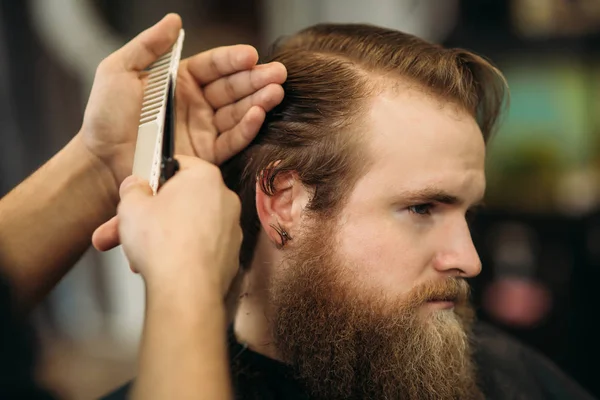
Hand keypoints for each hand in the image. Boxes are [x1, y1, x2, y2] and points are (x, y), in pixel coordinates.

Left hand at [78, 13, 285, 192]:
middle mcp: (196, 104)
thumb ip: (149, 45)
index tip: (251, 55)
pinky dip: (246, 128)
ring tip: (276, 92)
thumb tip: (175, 19)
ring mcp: (203, 129)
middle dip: (256, 79)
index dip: (233, 60)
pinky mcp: (206, 155)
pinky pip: (231, 139)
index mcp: (180, 81)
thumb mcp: (119, 70)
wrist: (101, 160)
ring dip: (258, 101)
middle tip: (278, 73)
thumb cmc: (105, 115)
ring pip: (237, 112)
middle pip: (233, 87)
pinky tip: (258, 115)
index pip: (214, 66)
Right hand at [116, 156, 241, 295]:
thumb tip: (135, 185)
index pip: (179, 164)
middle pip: (182, 200)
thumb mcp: (131, 206)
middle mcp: (225, 199)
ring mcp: (231, 229)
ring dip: (161, 237)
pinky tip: (159, 266)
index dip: (156, 177)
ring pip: (189, 226)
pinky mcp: (229, 255)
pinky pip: (200, 247)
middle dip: (150, 215)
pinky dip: (181, 253)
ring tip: (135, 253)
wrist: (185, 289)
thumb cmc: (163, 244)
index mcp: (205, 177)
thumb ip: (132, 189)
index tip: (142, 188)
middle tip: (126, 226)